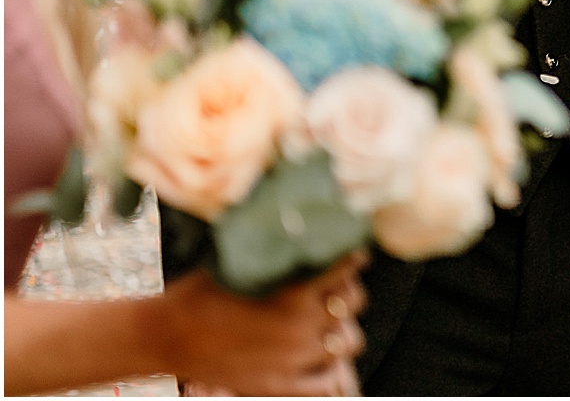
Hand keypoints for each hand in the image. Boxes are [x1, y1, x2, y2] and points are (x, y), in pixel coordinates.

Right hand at [159, 253, 366, 395]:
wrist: (162, 335)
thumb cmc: (199, 292)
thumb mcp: (244, 262)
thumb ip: (282, 257)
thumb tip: (308, 237)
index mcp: (295, 288)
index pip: (349, 266)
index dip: (352, 259)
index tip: (351, 255)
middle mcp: (301, 323)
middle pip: (355, 303)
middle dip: (347, 294)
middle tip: (334, 292)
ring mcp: (294, 357)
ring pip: (348, 342)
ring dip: (339, 331)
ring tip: (326, 325)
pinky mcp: (281, 385)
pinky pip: (328, 382)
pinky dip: (329, 371)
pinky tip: (320, 358)